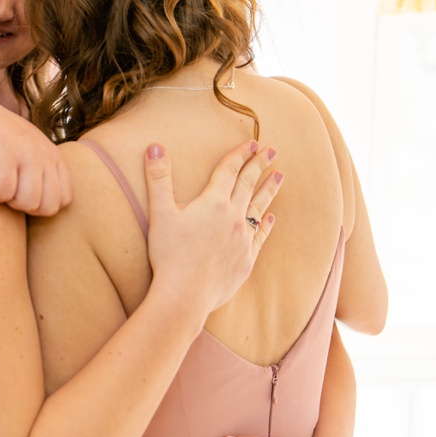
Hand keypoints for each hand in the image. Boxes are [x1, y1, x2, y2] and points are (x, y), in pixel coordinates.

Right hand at [0, 91, 72, 215]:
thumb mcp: (25, 148)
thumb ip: (41, 170)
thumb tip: (50, 204)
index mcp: (52, 154)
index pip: (63, 199)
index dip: (40, 205)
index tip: (20, 190)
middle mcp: (43, 153)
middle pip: (48, 207)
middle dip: (25, 206)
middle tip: (7, 187)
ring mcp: (25, 153)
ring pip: (28, 202)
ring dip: (8, 200)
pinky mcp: (2, 155)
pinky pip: (4, 193)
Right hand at [143, 141, 280, 317]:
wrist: (185, 295)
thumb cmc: (169, 254)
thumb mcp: (160, 213)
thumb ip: (158, 178)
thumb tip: (154, 147)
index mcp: (213, 203)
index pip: (229, 171)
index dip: (239, 154)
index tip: (251, 142)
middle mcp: (233, 217)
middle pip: (248, 184)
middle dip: (259, 165)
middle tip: (271, 151)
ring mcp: (242, 239)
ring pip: (259, 208)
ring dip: (269, 190)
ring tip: (280, 176)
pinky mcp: (246, 260)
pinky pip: (260, 236)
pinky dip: (266, 224)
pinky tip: (271, 217)